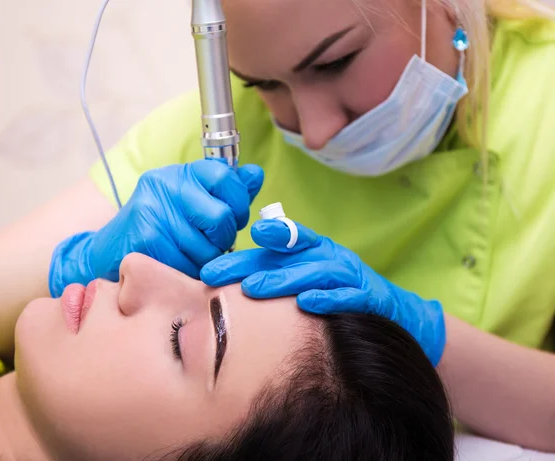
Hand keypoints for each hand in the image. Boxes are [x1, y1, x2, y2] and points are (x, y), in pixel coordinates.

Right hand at [49, 159, 263, 296]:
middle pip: (221, 218)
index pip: (225, 176)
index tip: (234, 218)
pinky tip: (177, 266)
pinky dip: (189, 273)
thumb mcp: (192, 201)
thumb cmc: (159, 227)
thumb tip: (256, 175)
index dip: (240, 203)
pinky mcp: (145, 241)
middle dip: (224, 240)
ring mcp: (152, 211)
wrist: (108, 251)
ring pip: (207, 249)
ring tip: (191, 256)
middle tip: (213, 245)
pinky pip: (188, 265)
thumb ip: (226, 191)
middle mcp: (165, 185)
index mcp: (181, 173)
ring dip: (207, 261)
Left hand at [201, 219, 445, 365]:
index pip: (274, 246)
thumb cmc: (344, 292)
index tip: (212, 262)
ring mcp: (350, 276)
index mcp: (313, 250)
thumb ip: (282, 271)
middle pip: (287, 256)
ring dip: (283, 279)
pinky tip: (306, 304)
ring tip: (251, 290)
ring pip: (314, 272)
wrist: (397, 311)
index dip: (242, 253)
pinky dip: (328, 298)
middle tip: (216, 274)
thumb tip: (236, 281)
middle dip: (250, 264)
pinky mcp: (369, 298)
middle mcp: (330, 257)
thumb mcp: (312, 275)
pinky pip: (348, 297)